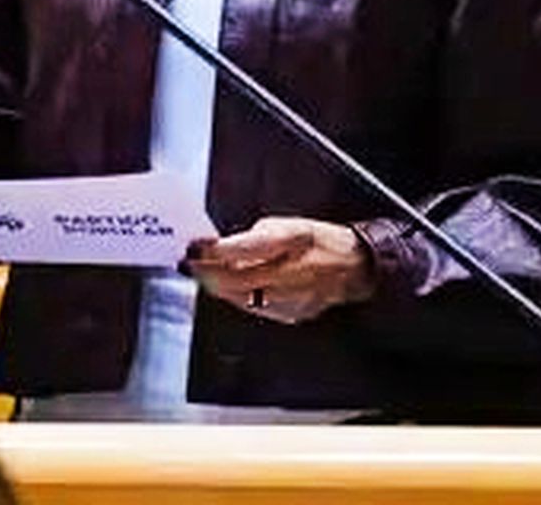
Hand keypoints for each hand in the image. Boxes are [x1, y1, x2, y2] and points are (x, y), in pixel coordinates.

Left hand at [185, 216, 375, 324]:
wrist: (351, 267)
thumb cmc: (319, 241)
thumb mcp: (284, 225)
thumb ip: (251, 239)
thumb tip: (221, 249)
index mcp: (286, 243)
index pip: (236, 251)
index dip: (208, 252)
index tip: (192, 248)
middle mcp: (286, 274)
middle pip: (231, 280)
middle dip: (205, 273)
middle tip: (189, 264)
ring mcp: (288, 299)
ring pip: (238, 298)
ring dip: (219, 286)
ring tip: (206, 274)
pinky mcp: (288, 315)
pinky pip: (253, 308)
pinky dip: (239, 296)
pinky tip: (233, 287)